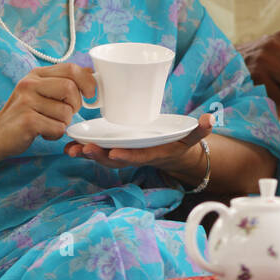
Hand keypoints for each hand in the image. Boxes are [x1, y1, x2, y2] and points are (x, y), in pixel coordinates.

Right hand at [0, 62, 95, 160]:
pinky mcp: (27, 121)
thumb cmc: (25, 113)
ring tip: (49, 123)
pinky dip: (55, 134)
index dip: (87, 81)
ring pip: (66, 112)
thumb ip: (62, 81)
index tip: (91, 94)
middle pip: (70, 88)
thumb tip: (92, 74)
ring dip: (63, 123)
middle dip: (76, 104)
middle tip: (67, 113)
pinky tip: (43, 133)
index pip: (71, 68)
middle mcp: (29, 84)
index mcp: (36, 74)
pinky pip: (58, 128)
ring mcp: (26, 102)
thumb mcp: (41, 91)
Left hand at [65, 113, 212, 177]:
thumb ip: (200, 130)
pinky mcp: (115, 150)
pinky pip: (98, 153)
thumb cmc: (178, 144)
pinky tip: (68, 146)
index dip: (127, 157)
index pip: (139, 157)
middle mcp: (135, 157)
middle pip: (115, 160)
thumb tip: (210, 119)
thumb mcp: (191, 139)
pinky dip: (83, 151)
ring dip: (87, 154)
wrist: (171, 156)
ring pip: (103, 158)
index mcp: (152, 154)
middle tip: (86, 148)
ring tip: (71, 149)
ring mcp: (124, 155)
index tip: (115, 153)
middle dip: (100, 156)